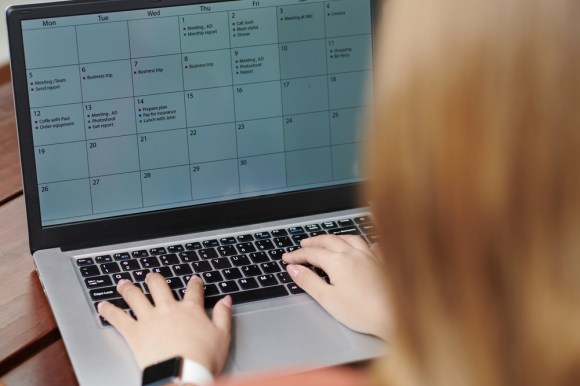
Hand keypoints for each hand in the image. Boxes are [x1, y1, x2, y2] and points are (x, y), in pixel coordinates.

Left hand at [97, 273, 231, 373]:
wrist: (182, 374)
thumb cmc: (202, 358)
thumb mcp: (222, 336)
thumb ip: (223, 315)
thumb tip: (226, 300)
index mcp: (190, 309)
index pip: (193, 290)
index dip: (194, 283)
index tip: (194, 280)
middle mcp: (168, 309)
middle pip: (159, 286)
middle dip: (154, 279)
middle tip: (151, 276)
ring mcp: (149, 319)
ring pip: (136, 297)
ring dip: (128, 288)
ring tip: (122, 283)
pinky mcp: (135, 333)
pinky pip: (118, 318)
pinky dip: (109, 311)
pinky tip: (102, 306)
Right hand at [283, 235, 390, 340]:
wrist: (395, 316)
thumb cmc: (362, 312)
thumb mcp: (328, 299)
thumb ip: (309, 281)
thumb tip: (294, 269)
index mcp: (338, 261)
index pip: (311, 253)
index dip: (297, 255)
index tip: (287, 258)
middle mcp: (354, 253)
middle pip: (329, 240)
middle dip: (313, 241)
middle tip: (303, 244)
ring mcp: (370, 256)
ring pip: (349, 238)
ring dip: (335, 237)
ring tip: (328, 240)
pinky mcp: (382, 263)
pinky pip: (371, 246)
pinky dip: (363, 244)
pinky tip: (365, 245)